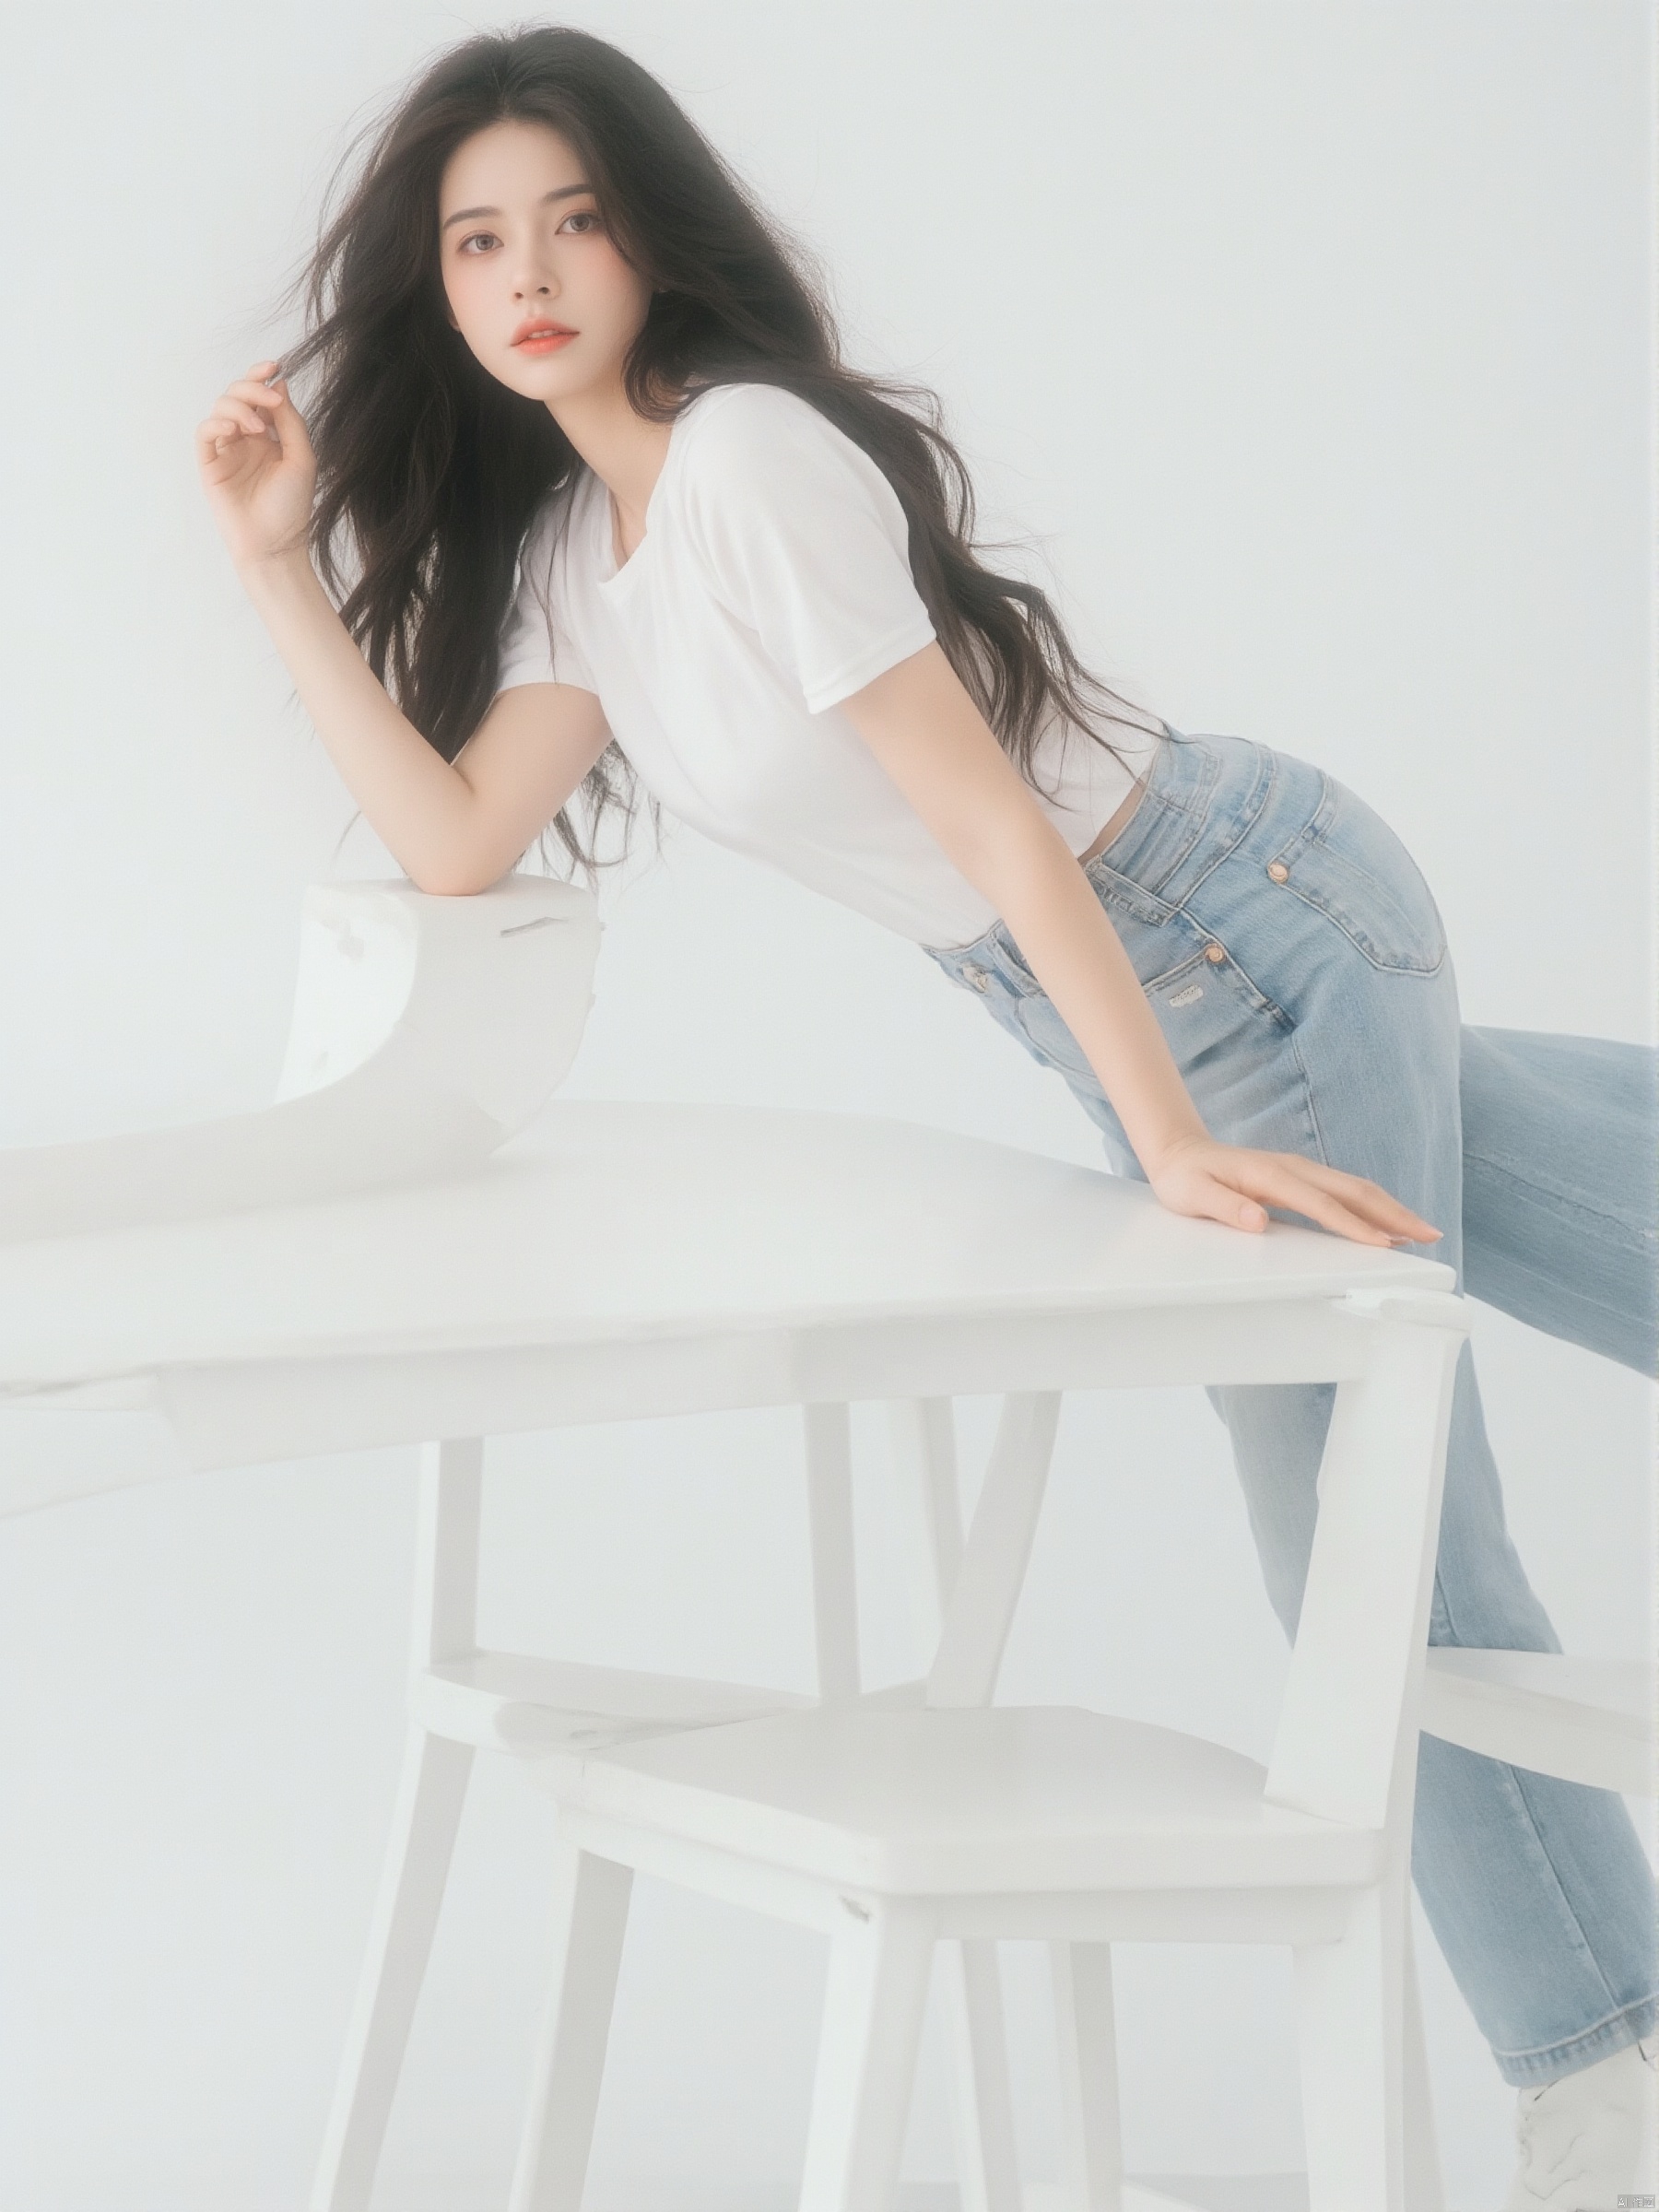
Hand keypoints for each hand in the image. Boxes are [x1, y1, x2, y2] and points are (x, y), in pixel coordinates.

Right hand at [195, 358, 317, 572]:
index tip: (275, 366)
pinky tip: (234, 430)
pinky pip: (205, 433)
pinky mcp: (210, 465)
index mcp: (269, 436)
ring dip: (238, 408)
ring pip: (220, 409)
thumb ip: (291, 422)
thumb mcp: (301, 458)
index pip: (260, 397)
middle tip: (269, 398)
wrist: (275, 544)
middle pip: (237, 395)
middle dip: (251, 388)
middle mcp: (245, 439)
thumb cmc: (291, 507)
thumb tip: (281, 384)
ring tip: (256, 427)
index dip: (262, 377)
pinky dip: (217, 424)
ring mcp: (226, 450)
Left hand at [1147, 1133, 1441, 1247]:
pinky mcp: (1301, 1178)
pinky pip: (1344, 1192)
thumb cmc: (1184, 1177)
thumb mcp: (1192, 1196)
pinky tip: (1386, 1223)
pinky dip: (1371, 1206)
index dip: (1353, 1226)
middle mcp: (1292, 1168)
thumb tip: (1257, 1219)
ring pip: (1355, 1188)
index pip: (1321, 1205)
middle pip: (1354, 1190)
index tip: (1383, 1245)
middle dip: (1394, 1214)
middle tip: (1428, 1235)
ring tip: (1421, 1231)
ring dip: (1390, 1209)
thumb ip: (1224, 1207)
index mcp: (1270, 1174)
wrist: (1178, 1151)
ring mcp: (1299, 1170)